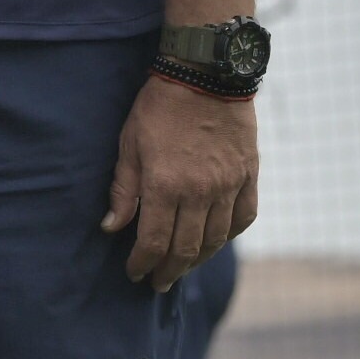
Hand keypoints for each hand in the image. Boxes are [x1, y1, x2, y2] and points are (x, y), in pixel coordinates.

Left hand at [102, 73, 258, 289]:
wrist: (205, 76)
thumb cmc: (158, 108)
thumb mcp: (129, 144)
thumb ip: (123, 189)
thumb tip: (111, 227)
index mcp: (165, 185)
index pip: (153, 242)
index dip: (142, 264)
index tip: (134, 274)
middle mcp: (200, 192)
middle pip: (186, 249)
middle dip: (168, 270)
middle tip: (157, 283)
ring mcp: (229, 186)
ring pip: (216, 239)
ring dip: (198, 260)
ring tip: (181, 268)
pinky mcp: (248, 176)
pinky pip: (243, 218)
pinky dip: (228, 235)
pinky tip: (215, 241)